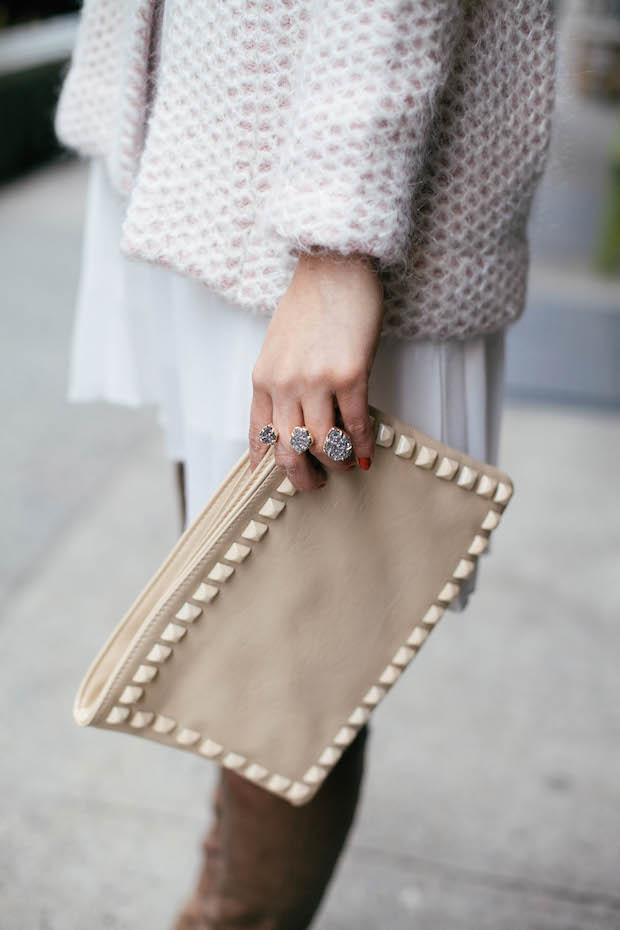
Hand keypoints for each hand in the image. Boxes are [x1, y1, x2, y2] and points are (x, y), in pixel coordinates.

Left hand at [249, 251, 384, 489]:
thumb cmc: (309, 302)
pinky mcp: (349, 375)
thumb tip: (282, 419)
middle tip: (316, 484)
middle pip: (289, 449)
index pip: (260, 434)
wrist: (334, 266)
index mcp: (263, 378)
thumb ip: (276, 383)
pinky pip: (355, 425)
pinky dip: (362, 446)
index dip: (270, 462)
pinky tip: (367, 453)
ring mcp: (316, 382)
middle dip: (302, 476)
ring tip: (346, 466)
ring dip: (336, 463)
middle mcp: (284, 384)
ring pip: (322, 444)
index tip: (278, 474)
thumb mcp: (277, 346)